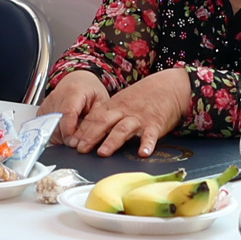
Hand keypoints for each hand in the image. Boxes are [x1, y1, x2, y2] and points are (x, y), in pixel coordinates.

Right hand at [36, 69, 111, 147]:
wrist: (79, 82)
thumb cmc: (91, 92)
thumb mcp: (101, 103)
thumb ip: (94, 120)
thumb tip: (86, 140)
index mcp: (73, 92)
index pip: (67, 114)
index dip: (69, 132)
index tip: (74, 143)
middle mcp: (57, 96)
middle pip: (55, 124)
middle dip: (65, 137)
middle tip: (76, 141)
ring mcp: (47, 103)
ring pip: (48, 128)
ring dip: (59, 136)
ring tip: (72, 132)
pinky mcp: (41, 110)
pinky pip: (44, 128)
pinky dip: (54, 134)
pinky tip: (64, 130)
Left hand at [66, 68, 193, 155]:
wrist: (169, 86)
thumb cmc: (144, 97)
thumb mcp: (122, 101)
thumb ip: (108, 115)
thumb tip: (89, 131)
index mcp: (114, 106)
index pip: (93, 118)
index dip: (82, 130)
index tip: (71, 142)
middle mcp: (124, 111)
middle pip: (104, 123)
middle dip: (90, 136)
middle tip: (80, 149)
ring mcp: (139, 118)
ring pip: (123, 129)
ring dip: (112, 141)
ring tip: (103, 153)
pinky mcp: (155, 124)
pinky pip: (150, 135)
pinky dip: (147, 144)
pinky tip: (144, 153)